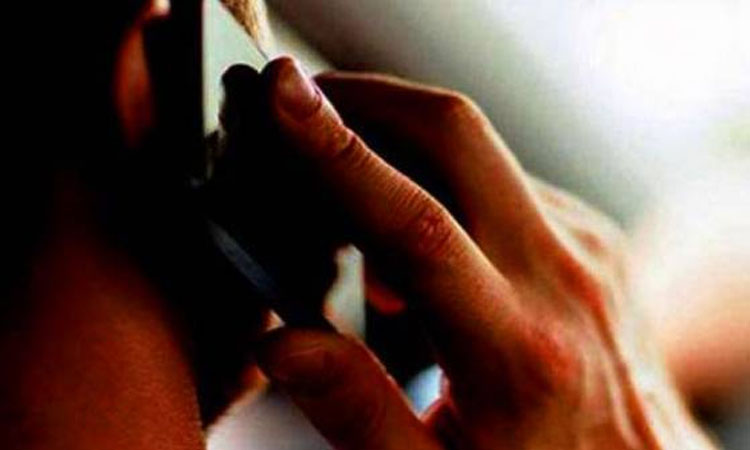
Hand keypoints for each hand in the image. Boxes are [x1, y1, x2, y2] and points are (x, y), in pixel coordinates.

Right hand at [245, 58, 714, 449]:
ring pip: (476, 152)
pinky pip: (501, 179)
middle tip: (305, 102)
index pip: (414, 226)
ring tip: (349, 194)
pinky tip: (418, 233)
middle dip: (372, 99)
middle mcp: (562, 279)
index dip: (340, 155)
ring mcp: (584, 247)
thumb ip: (358, 412)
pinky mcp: (589, 235)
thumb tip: (282, 345)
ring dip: (402, 144)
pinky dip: (443, 182)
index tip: (286, 98)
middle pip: (458, 139)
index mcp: (517, 352)